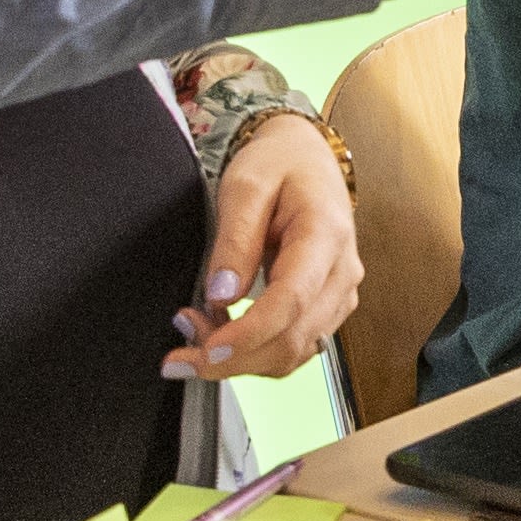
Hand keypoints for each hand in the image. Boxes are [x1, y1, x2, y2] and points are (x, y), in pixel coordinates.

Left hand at [169, 115, 362, 379]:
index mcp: (325, 235)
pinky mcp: (327, 308)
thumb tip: (222, 295)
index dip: (249, 334)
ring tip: (192, 336)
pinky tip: (220, 335)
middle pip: (292, 339)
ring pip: (293, 353)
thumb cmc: (279, 166)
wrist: (307, 160)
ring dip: (240, 361)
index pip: (292, 300)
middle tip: (179, 355)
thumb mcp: (245, 187)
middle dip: (233, 359)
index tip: (207, 350)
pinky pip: (293, 347)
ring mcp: (339, 294)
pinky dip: (254, 354)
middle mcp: (342, 272)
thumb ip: (235, 240)